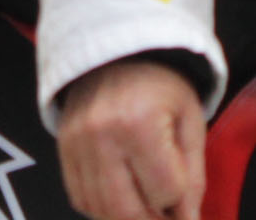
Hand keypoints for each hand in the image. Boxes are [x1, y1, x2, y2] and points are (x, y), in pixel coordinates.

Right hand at [58, 59, 207, 219]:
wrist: (116, 52)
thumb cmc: (159, 86)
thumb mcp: (190, 122)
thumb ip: (192, 177)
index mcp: (139, 122)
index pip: (165, 193)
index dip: (180, 199)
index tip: (183, 191)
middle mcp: (101, 134)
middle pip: (127, 212)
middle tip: (166, 214)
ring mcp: (76, 141)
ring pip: (101, 210)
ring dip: (127, 217)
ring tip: (146, 204)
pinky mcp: (63, 147)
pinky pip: (80, 198)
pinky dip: (102, 207)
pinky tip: (121, 194)